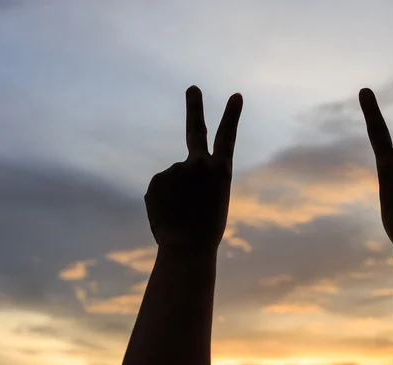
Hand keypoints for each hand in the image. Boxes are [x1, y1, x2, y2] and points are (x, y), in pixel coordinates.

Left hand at [144, 86, 242, 249]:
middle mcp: (199, 164)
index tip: (236, 95)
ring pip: (173, 178)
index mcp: (221, 171)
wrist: (188, 248)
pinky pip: (159, 189)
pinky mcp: (156, 179)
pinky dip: (161, 201)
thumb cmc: (206, 232)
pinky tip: (168, 214)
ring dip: (174, 195)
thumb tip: (172, 174)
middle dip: (195, 107)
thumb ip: (195, 181)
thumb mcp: (212, 202)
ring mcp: (176, 169)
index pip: (228, 137)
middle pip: (196, 129)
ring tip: (181, 215)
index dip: (232, 115)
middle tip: (192, 88)